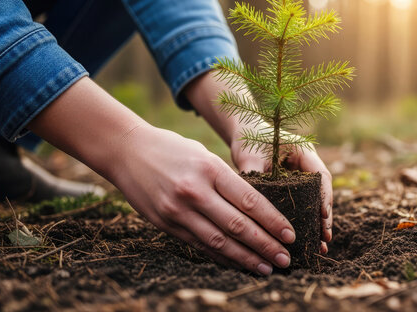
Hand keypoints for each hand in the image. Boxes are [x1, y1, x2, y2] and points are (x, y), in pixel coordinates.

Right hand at [110, 125, 295, 274]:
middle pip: (237, 226)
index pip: (249, 200)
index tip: (290, 235)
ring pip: (219, 242)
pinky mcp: (165, 224)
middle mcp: (194, 192)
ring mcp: (177, 210)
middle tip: (285, 259)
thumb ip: (227, 180)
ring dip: (246, 258)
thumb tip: (257, 209)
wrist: (126, 151)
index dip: (272, 221)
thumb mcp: (204, 155)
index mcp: (210, 169)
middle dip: (265, 245)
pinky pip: (199, 245)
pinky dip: (221, 257)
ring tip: (266, 268)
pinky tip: (238, 264)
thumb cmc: (172, 148)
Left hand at [231, 136, 332, 253]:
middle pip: (322, 193)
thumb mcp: (250, 155)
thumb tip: (249, 203)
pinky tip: (306, 241)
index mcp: (304, 152)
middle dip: (324, 217)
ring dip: (317, 223)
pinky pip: (304, 205)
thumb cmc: (249, 138)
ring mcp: (303, 177)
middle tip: (325, 239)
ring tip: (320, 247)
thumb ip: (252, 175)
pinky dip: (305, 221)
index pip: (321, 175)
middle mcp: (308, 165)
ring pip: (315, 202)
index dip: (324, 196)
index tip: (322, 215)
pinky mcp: (294, 187)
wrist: (244, 131)